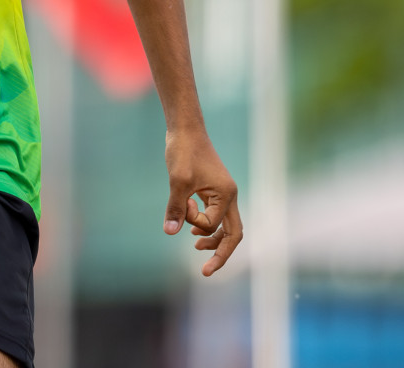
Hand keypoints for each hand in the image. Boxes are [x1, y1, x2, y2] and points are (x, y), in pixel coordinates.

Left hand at [163, 128, 242, 276]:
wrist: (185, 129)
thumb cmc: (183, 151)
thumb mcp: (177, 180)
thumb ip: (176, 207)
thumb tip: (170, 232)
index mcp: (226, 195)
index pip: (214, 224)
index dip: (194, 221)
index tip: (183, 203)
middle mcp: (229, 196)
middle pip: (233, 234)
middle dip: (221, 254)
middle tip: (205, 272)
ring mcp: (223, 193)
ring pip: (226, 226)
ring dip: (213, 239)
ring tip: (195, 246)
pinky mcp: (213, 189)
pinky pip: (216, 215)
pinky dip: (206, 225)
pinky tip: (192, 228)